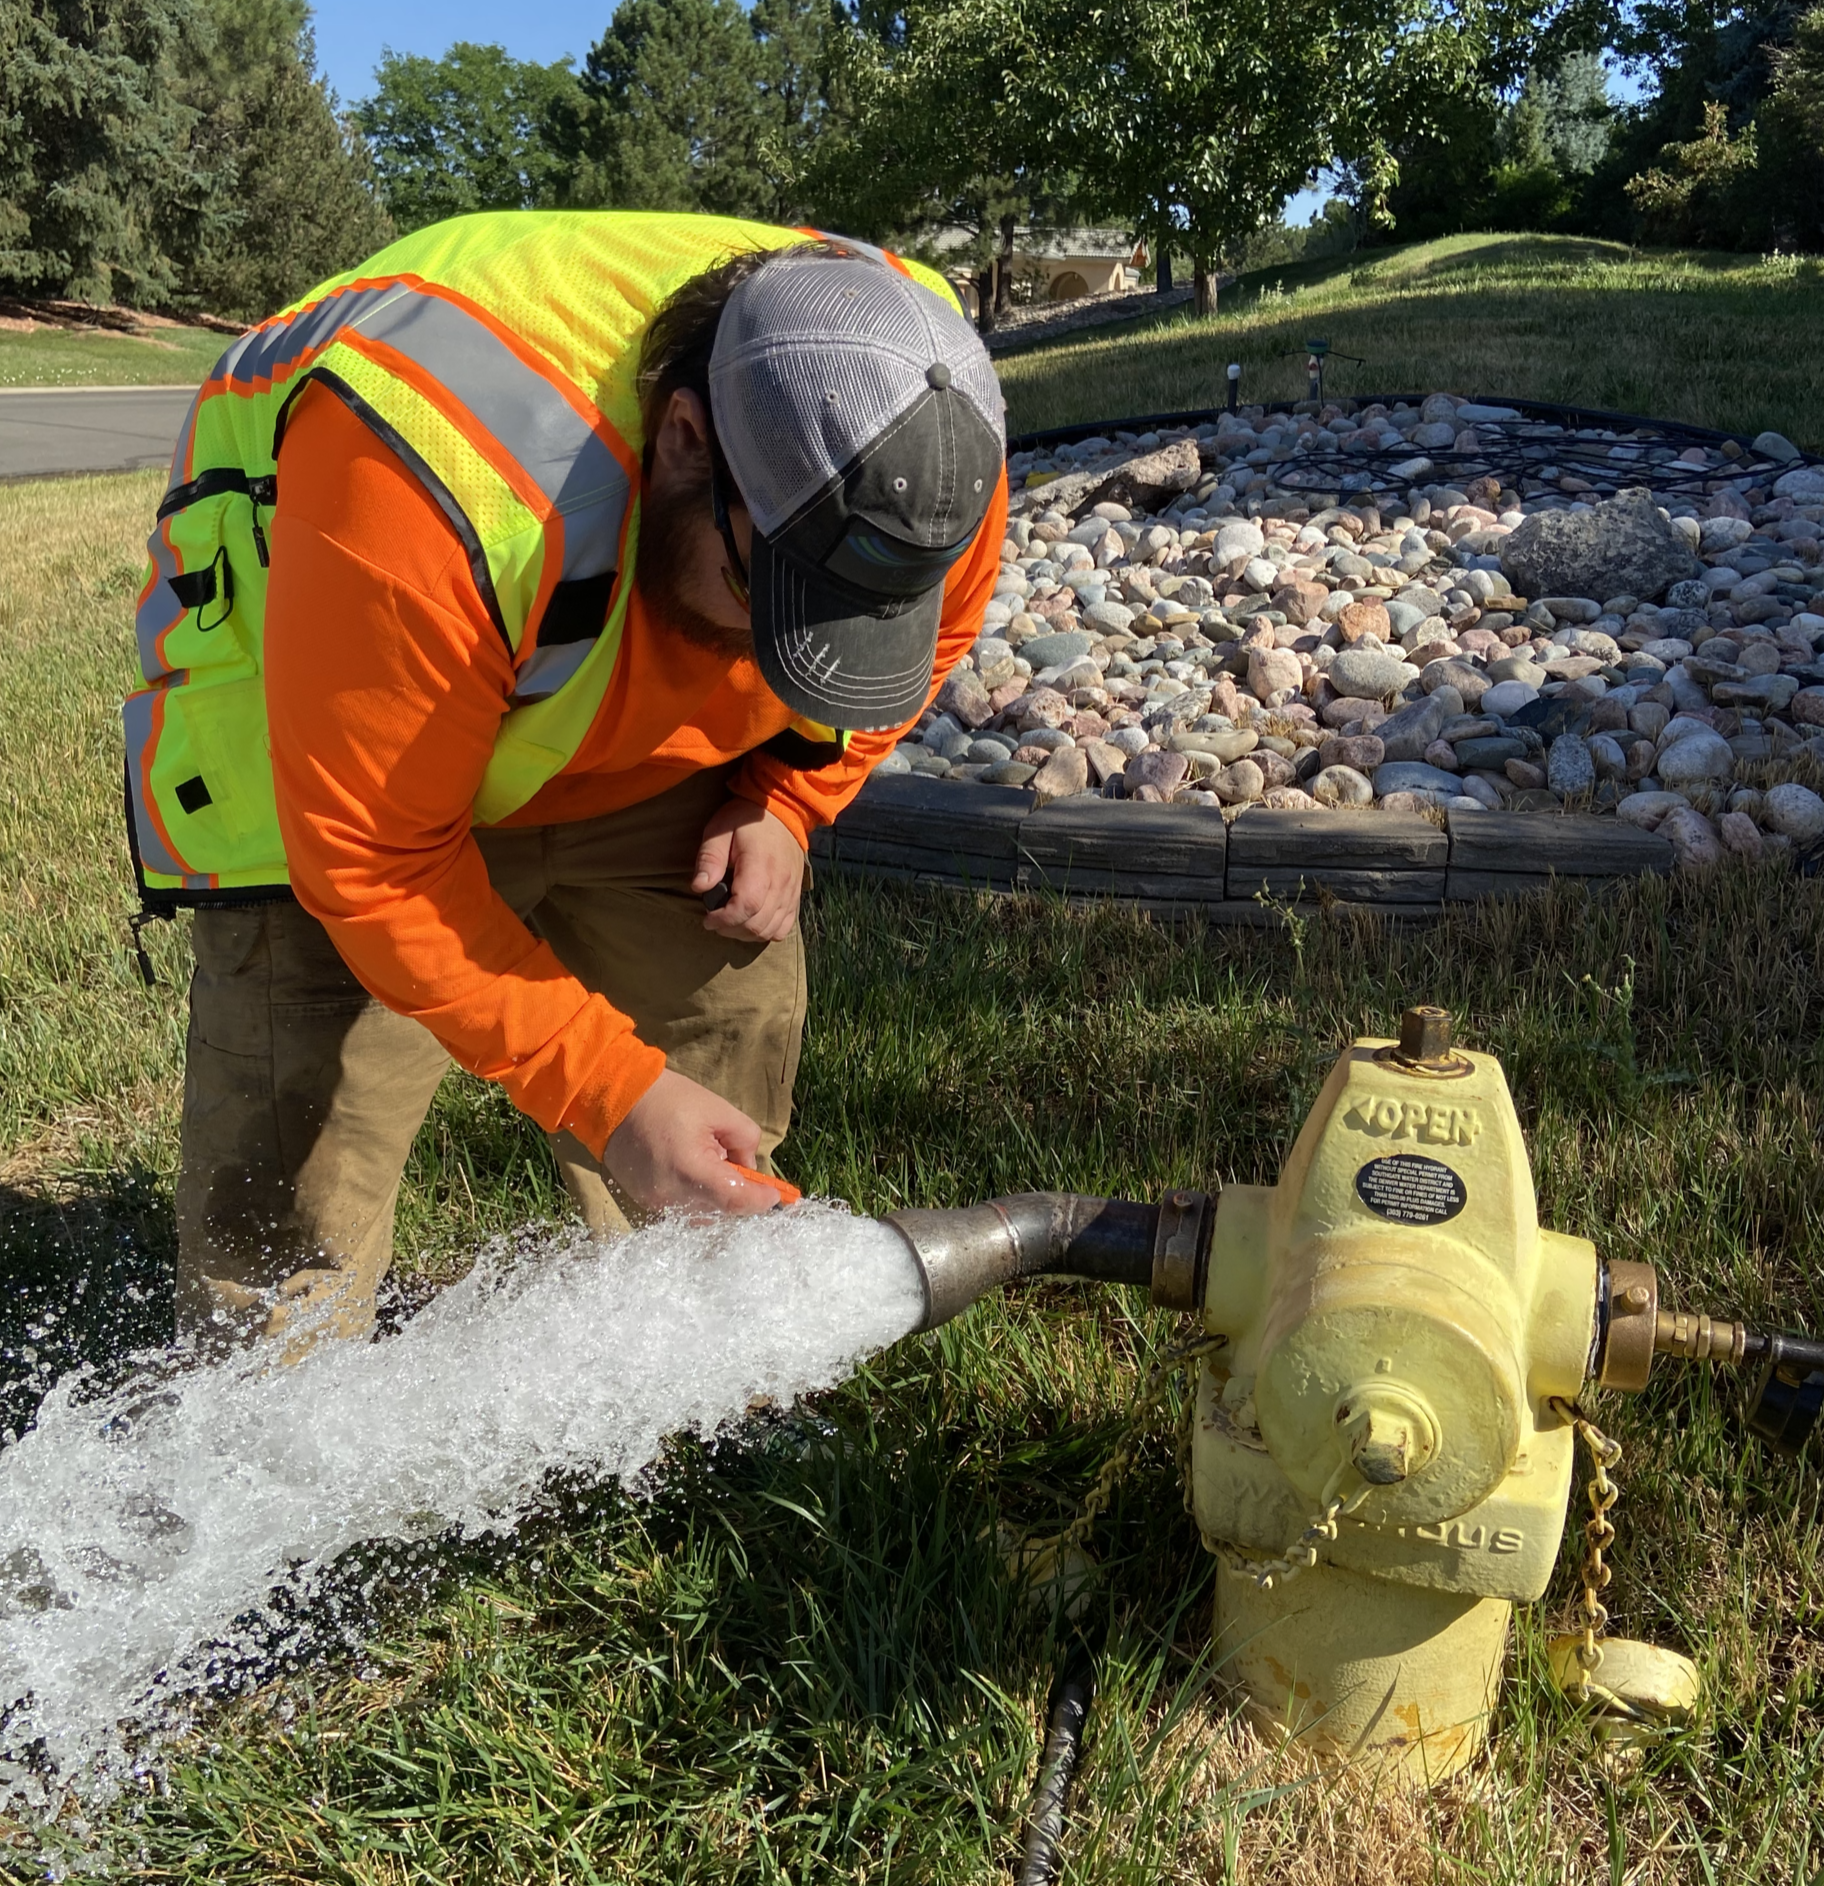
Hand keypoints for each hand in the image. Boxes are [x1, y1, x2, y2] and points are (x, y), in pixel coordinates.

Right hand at [602, 1069, 780, 1215]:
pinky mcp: (644, 1201)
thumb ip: (745, 1141)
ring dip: (718, 1200)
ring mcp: (654, 1202)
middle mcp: (671, 1195)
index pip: (736, 1201)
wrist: (614, 1098)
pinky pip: (681, 1210)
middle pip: (721, 1213)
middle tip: (749, 1178)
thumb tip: (749, 1168)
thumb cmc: (668, 1099)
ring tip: (716, 1169)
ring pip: (702, 1216)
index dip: (760, 1201)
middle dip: (740, 1198)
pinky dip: (697, 1199)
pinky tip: (697, 1174)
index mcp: (691, 1170)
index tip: (776, 1194)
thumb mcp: (719, 1110)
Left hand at [692, 799, 803, 941]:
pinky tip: (751, 922)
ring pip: (771, 930)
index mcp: (761, 866)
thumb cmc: (745, 820)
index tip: (707, 918)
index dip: (724, 920)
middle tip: (714, 920)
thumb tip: (699, 887)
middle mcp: (781, 882)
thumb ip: (709, 859)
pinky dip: (766, 932)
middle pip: (758, 924)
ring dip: (746, 933)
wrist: (782, 811)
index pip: (746, 906)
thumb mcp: (719, 831)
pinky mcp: (795, 896)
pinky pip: (785, 927)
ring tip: (730, 922)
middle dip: (731, 929)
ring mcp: (791, 891)